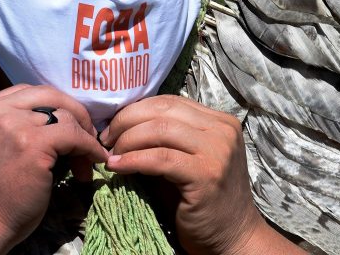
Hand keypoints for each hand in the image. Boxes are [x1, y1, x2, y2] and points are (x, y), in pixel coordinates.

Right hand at [0, 85, 107, 253]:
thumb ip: (13, 126)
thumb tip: (58, 120)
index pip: (26, 92)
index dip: (52, 106)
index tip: (66, 124)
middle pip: (47, 94)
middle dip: (73, 111)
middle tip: (86, 133)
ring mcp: (13, 125)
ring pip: (63, 114)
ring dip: (82, 134)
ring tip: (87, 158)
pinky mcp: (33, 143)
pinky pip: (73, 135)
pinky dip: (89, 147)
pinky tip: (95, 160)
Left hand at [101, 95, 301, 254]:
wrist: (232, 237)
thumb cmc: (202, 200)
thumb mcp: (187, 158)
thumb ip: (166, 137)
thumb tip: (122, 124)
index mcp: (220, 121)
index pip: (169, 102)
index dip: (135, 110)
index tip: (114, 126)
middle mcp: (222, 130)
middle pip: (162, 111)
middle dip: (126, 121)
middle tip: (106, 139)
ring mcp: (217, 151)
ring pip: (159, 130)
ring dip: (127, 141)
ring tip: (111, 154)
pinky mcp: (206, 174)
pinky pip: (160, 158)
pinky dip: (133, 160)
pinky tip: (118, 167)